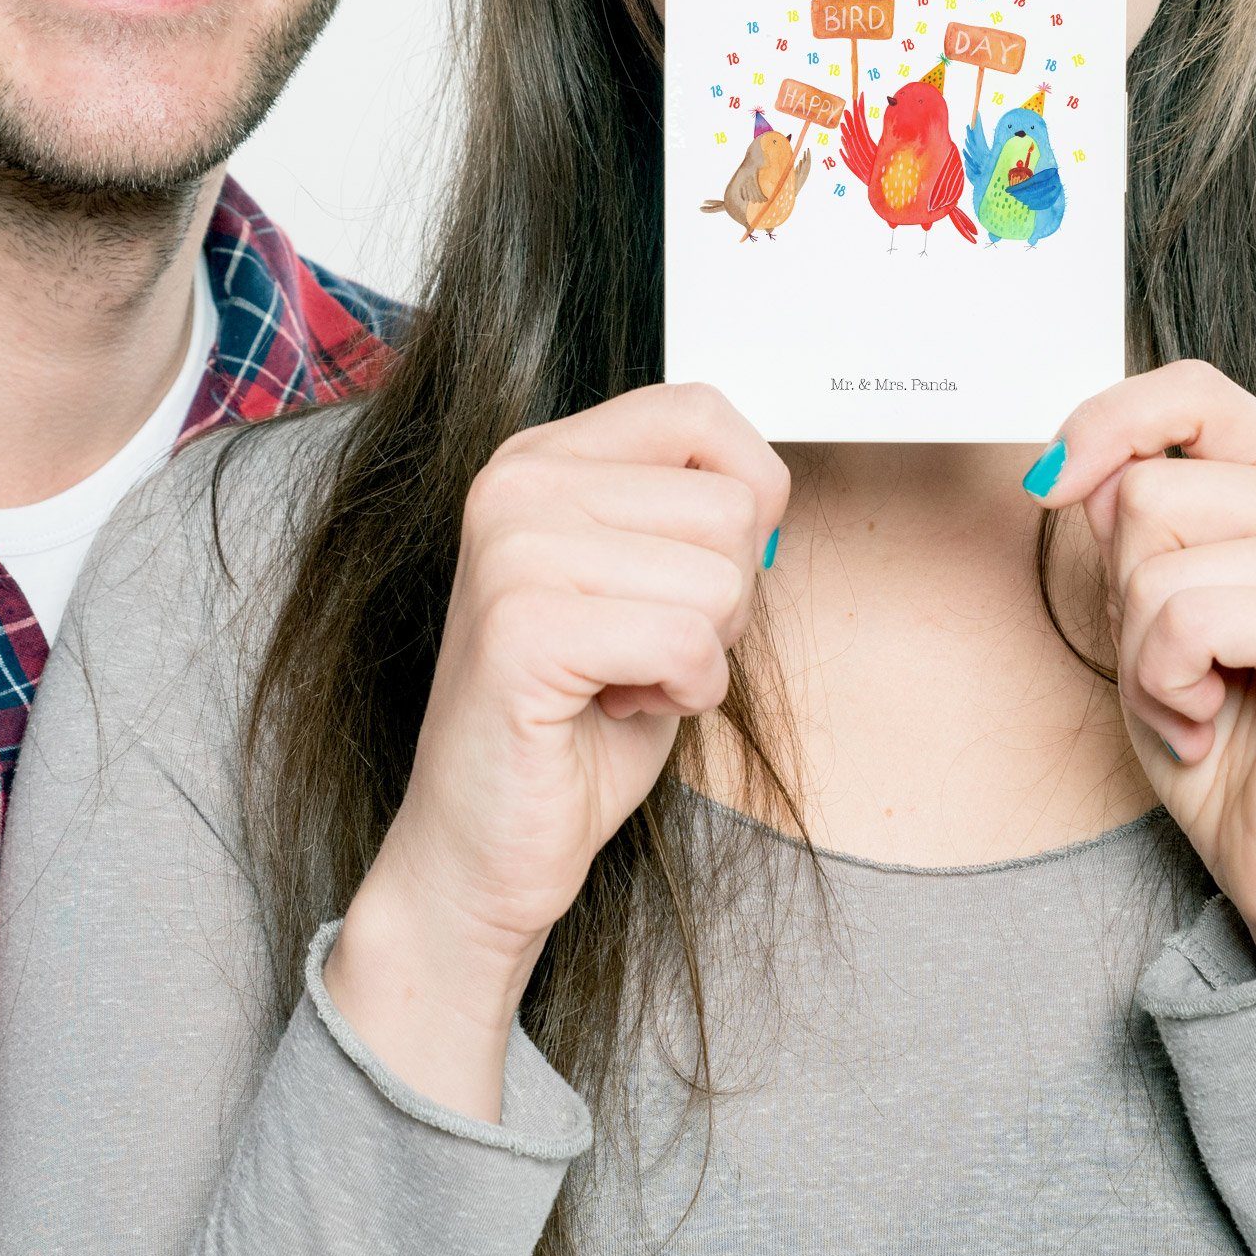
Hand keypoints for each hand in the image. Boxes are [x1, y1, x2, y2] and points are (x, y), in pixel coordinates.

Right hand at [324, 382, 786, 1117]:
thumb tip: (769, 488)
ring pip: (718, 576)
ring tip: (625, 679)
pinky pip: (686, 641)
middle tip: (646, 649)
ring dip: (702, 654)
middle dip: (723, 599)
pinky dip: (683, 694)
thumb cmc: (576, 722)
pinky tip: (616, 709)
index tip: (701, 572)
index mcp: (541, 457)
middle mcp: (516, 482)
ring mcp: (511, 548)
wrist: (485, 844)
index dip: (748, 496)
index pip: (701, 411)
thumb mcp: (644, 586)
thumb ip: (688, 517)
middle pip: (729, 506)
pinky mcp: (521, 627)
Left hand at [1035, 362, 1255, 969]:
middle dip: (1124, 593)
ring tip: (1199, 699)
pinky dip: (1168, 685)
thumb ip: (1130, 524)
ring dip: (1143, 652)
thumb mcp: (1148, 607)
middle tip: (1176, 667)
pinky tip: (1213, 723)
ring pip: (1155, 558)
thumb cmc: (1227, 733)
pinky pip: (1187, 618)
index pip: (1191, 392)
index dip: (1106, 422)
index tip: (1051, 484)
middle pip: (1146, 489)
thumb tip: (1078, 469)